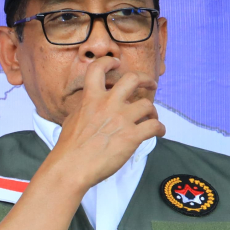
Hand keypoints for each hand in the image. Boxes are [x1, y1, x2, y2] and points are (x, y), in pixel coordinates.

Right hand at [44, 58, 164, 193]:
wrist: (72, 167)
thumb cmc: (69, 148)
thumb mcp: (73, 119)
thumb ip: (86, 108)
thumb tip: (91, 106)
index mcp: (91, 98)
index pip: (98, 69)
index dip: (109, 62)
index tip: (117, 62)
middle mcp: (108, 104)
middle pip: (132, 79)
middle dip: (145, 79)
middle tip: (151, 83)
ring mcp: (121, 119)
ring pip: (147, 104)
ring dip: (153, 111)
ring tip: (151, 118)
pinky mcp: (132, 136)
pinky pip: (155, 125)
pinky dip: (160, 128)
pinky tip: (158, 132)